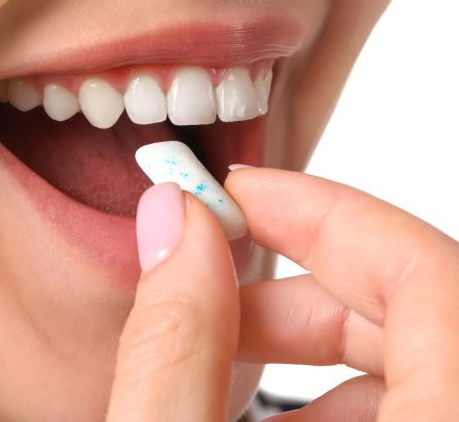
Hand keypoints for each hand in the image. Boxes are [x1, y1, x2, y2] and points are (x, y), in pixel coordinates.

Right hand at [105, 169, 458, 420]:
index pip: (426, 274)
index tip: (239, 198)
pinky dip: (333, 404)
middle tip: (208, 294)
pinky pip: (414, 410)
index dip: (325, 214)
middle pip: (419, 311)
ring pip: (412, 364)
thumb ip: (173, 348)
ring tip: (218, 377)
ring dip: (308, 354)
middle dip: (297, 291)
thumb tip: (172, 224)